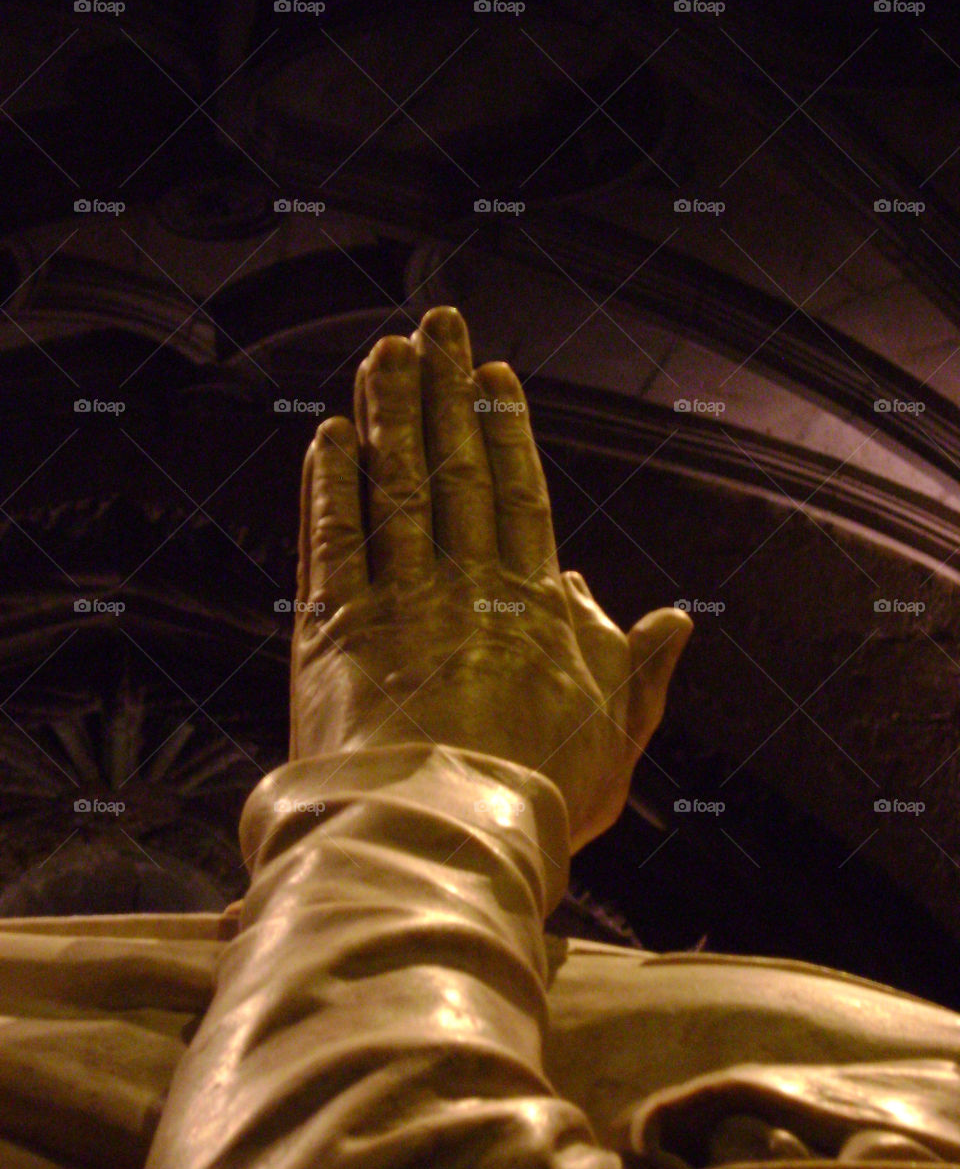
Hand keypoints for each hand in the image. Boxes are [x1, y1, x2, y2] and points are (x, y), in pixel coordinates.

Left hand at [289, 307, 691, 851]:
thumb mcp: (620, 735)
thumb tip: (675, 618)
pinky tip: (327, 437)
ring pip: (394, 486)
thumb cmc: (542, 799)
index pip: (517, 490)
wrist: (449, 845)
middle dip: (442, 390)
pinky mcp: (335, 631)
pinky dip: (328, 485)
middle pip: (454, 467)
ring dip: (387, 416)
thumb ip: (643, 668)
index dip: (504, 427)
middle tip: (433, 323)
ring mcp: (397, 601)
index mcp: (531, 602)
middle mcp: (464, 584)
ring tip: (383, 354)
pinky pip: (331, 540)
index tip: (492, 374)